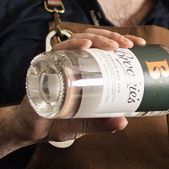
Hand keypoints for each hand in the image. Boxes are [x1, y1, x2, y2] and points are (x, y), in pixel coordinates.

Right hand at [16, 29, 146, 144]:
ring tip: (113, 45)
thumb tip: (123, 122)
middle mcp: (70, 61)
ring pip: (79, 40)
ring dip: (98, 39)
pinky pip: (58, 50)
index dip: (121, 41)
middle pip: (94, 40)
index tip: (138, 44)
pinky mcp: (45, 67)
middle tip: (128, 45)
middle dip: (113, 38)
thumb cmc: (57, 121)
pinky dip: (73, 45)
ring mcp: (57, 62)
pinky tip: (85, 45)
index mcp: (83, 69)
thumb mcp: (85, 124)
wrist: (30, 130)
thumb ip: (101, 123)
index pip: (103, 48)